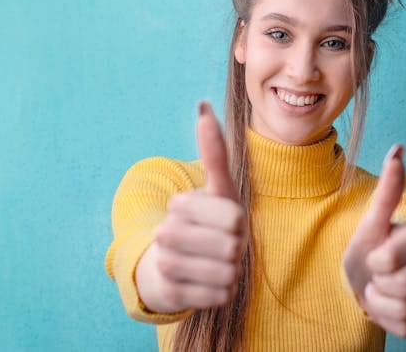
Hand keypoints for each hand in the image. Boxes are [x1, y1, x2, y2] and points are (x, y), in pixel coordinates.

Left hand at [135, 101, 245, 312]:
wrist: (200, 262)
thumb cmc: (203, 217)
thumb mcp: (209, 184)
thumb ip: (211, 148)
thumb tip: (204, 106)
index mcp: (239, 216)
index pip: (201, 206)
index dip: (185, 204)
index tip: (184, 204)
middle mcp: (240, 247)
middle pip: (179, 233)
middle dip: (170, 228)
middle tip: (176, 229)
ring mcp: (230, 276)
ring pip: (171, 260)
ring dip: (165, 252)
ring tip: (176, 249)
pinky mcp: (215, 300)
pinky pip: (173, 286)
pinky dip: (169, 277)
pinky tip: (181, 271)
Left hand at [343, 145, 405, 336]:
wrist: (369, 281)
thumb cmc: (370, 249)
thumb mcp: (372, 222)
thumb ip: (388, 189)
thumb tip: (398, 149)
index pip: (394, 259)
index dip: (376, 262)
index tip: (375, 256)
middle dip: (380, 284)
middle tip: (378, 276)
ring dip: (382, 305)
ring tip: (383, 291)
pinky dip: (392, 323)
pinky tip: (393, 308)